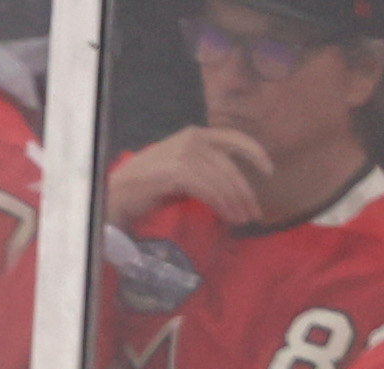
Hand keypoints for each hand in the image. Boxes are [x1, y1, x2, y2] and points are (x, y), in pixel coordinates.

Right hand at [109, 125, 267, 224]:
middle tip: (254, 212)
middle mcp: (192, 139)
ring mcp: (184, 154)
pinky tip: (226, 216)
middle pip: (230, 167)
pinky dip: (221, 204)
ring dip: (235, 203)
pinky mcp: (178, 172)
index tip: (269, 172)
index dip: (255, 154)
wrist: (115, 192)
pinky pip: (209, 190)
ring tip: (242, 219)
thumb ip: (203, 165)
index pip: (234, 139)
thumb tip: (233, 182)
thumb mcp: (180, 167)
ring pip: (222, 181)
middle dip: (245, 192)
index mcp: (195, 133)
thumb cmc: (146, 184)